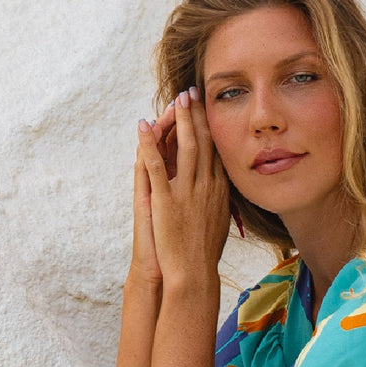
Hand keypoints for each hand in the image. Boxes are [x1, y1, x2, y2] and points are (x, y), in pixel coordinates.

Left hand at [136, 87, 228, 293]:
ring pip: (184, 147)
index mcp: (219, 191)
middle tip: (191, 93)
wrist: (193, 274)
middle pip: (203, 142)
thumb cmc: (204, 254)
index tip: (207, 108)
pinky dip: (148, 143)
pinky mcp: (165, 199)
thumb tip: (221, 190)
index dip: (211, 126)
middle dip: (197, 115)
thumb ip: (219, 201)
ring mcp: (186, 191)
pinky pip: (156, 164)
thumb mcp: (219, 222)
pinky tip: (143, 125)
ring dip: (178, 121)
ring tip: (174, 101)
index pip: (216, 150)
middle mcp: (206, 186)